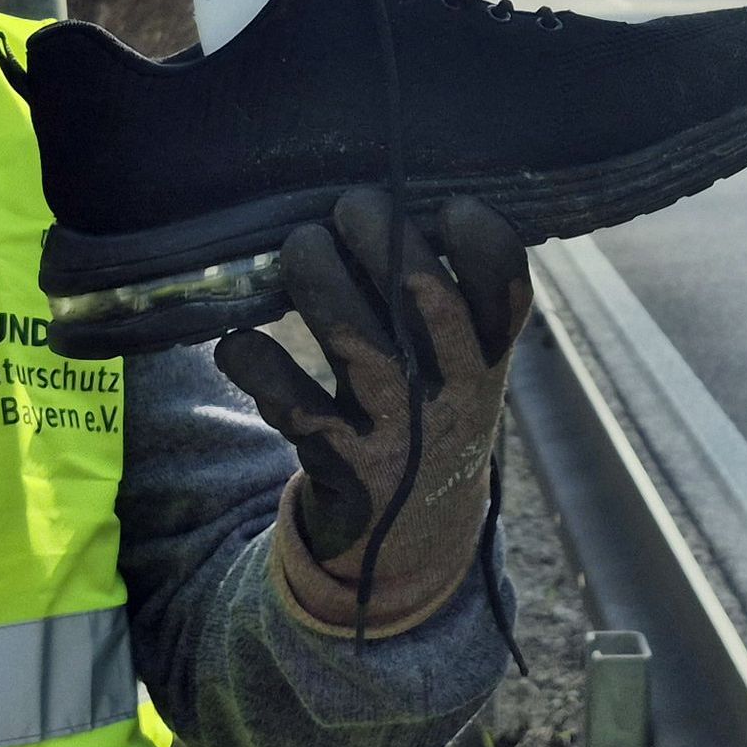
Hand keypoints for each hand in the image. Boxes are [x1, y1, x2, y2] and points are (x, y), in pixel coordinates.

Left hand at [215, 189, 532, 632]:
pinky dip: (257, 366)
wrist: (411, 540)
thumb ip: (437, 299)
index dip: (481, 238)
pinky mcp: (346, 470)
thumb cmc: (427, 416)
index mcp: (489, 359)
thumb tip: (375, 205)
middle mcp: (454, 395)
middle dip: (381, 234)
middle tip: (349, 206)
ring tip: (300, 247)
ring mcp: (402, 435)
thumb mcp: (459, 367)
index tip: (447, 207)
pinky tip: (239, 343)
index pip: (507, 289)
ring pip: (357, 344)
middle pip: (427, 299)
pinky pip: (293, 408)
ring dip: (318, 280)